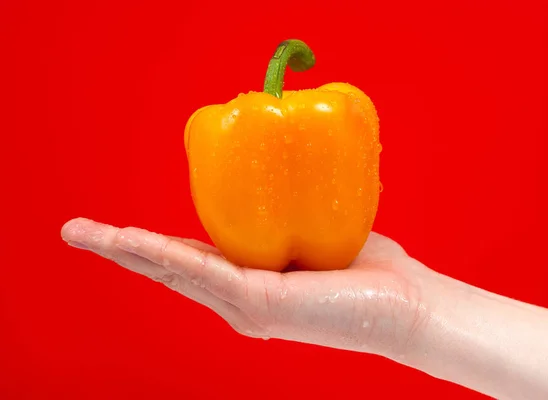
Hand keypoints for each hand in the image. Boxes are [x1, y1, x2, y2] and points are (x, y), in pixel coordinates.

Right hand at [60, 217, 436, 361]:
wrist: (404, 303)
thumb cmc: (363, 269)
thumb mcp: (314, 230)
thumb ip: (287, 214)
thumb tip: (280, 175)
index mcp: (248, 282)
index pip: (189, 259)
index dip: (149, 243)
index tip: (118, 229)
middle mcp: (239, 299)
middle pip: (169, 268)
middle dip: (120, 249)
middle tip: (76, 231)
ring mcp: (247, 305)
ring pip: (176, 272)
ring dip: (128, 251)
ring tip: (87, 235)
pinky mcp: (262, 305)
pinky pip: (208, 273)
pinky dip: (168, 255)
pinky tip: (134, 242)